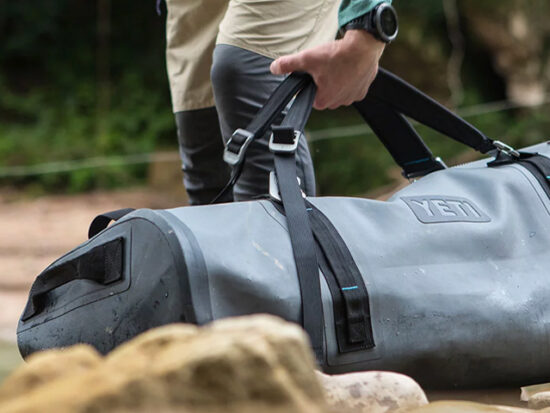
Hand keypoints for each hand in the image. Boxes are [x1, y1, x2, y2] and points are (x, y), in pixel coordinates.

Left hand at [270, 30, 384, 109]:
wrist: (363, 47)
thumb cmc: (337, 55)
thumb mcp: (307, 58)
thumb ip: (288, 64)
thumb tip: (274, 68)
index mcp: (323, 100)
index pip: (310, 97)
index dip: (309, 85)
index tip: (312, 74)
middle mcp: (338, 103)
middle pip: (325, 95)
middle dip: (323, 83)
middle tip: (325, 67)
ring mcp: (352, 98)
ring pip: (339, 91)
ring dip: (337, 82)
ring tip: (337, 66)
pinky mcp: (363, 91)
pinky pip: (352, 88)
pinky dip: (350, 80)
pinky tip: (348, 68)